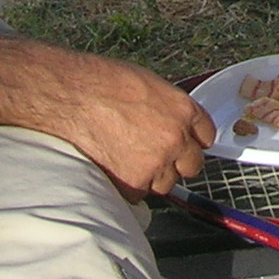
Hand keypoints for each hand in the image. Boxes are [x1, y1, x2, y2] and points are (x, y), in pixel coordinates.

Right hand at [45, 52, 215, 197]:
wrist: (72, 98)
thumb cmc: (101, 84)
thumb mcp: (148, 85)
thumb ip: (167, 108)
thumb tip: (169, 121)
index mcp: (183, 110)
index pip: (206, 135)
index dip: (193, 141)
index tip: (186, 144)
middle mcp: (176, 138)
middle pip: (193, 166)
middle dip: (177, 163)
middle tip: (155, 156)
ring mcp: (157, 163)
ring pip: (165, 183)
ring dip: (151, 176)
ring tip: (125, 157)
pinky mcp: (134, 184)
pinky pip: (139, 194)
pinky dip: (128, 186)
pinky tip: (113, 165)